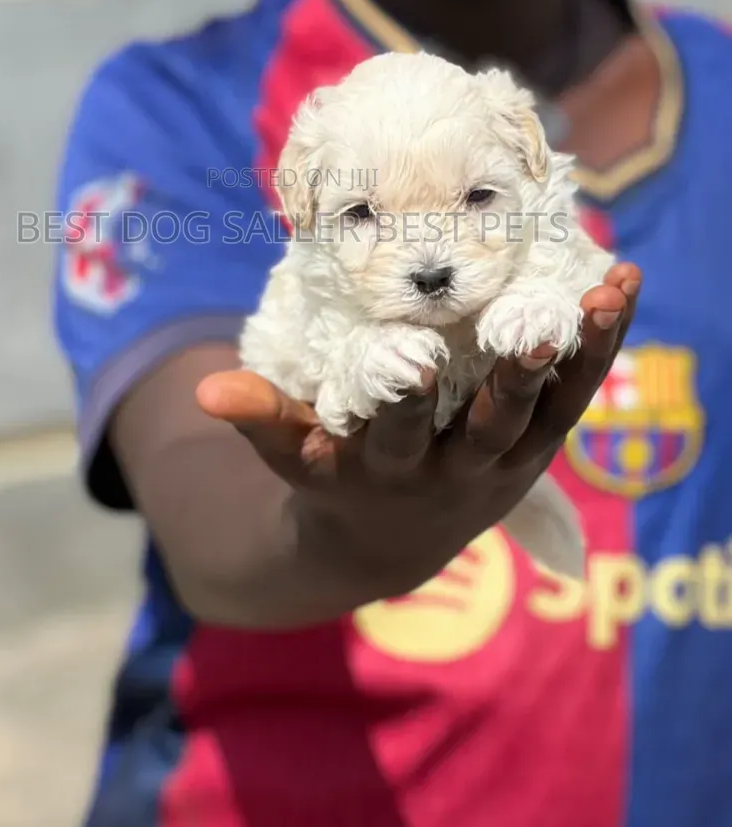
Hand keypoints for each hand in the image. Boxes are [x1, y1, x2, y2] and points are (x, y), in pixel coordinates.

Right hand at [196, 263, 640, 584]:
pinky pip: (575, 393)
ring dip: (580, 355)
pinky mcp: (538, 443)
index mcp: (388, 470)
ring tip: (603, 295)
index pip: (400, 436)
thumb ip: (260, 420)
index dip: (409, 402)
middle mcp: (455, 470)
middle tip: (537, 331)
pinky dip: (600, 345)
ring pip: (551, 410)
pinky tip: (620, 287)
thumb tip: (205, 390)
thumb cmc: (330, 474)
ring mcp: (505, 458)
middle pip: (492, 428)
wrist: (389, 539)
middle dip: (515, 382)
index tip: (419, 361)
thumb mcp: (291, 455)